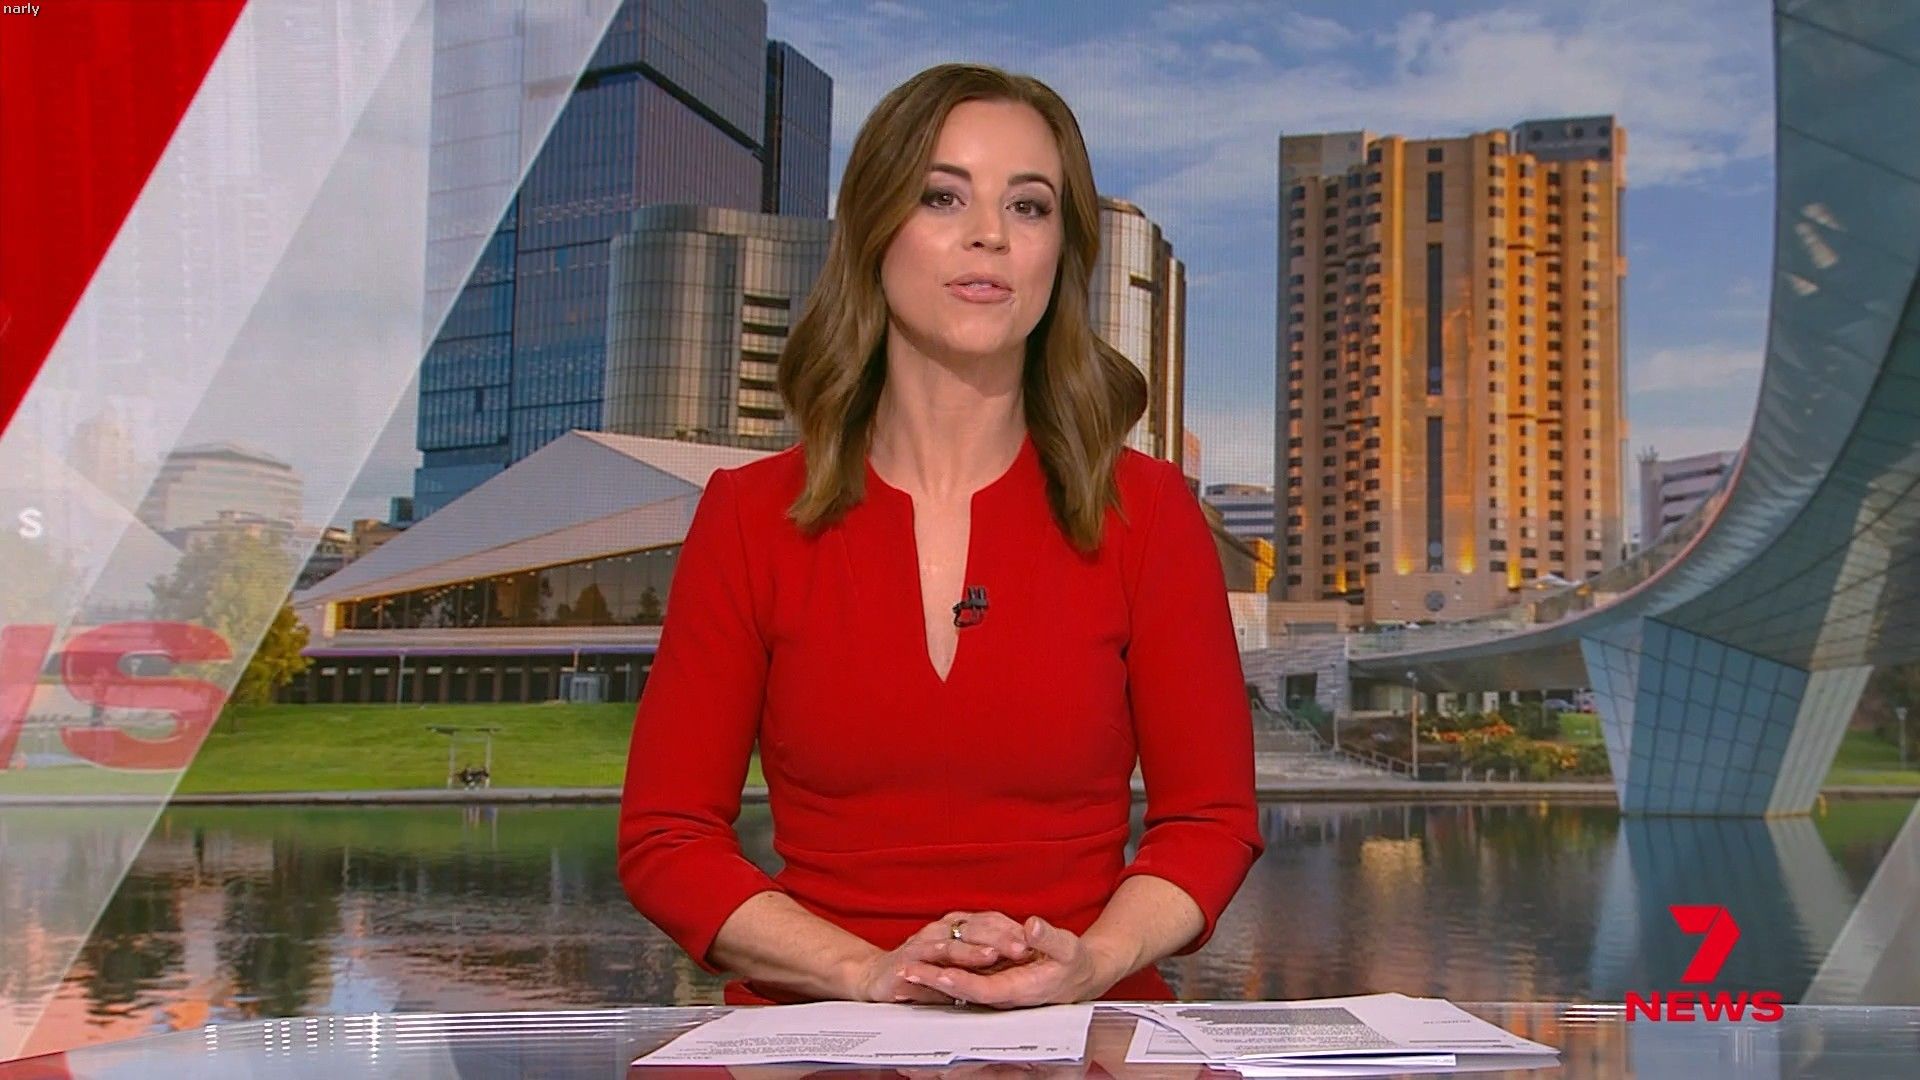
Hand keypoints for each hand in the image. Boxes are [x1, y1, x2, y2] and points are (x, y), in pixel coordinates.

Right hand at [847, 911, 1035, 1003]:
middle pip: (975, 929)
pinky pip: (924, 963)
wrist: (877, 977)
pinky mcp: (906, 962)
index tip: (1035, 938)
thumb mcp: (963, 961)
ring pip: (952, 944)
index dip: (1011, 930)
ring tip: (992, 955)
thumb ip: (987, 953)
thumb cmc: (924, 968)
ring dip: (972, 951)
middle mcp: (942, 930)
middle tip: (1023, 947)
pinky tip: (949, 970)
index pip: (990, 922)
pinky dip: (937, 965)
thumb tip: (1022, 948)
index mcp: (959, 926)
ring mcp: (924, 944)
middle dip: (999, 938)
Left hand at [903, 917, 1121, 1008]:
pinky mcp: (992, 980)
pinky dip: (941, 974)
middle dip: (933, 982)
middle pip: (962, 990)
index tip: (939, 974)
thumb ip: (1049, 938)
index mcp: (1022, 989)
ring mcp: (996, 988)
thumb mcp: (1069, 948)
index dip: (961, 982)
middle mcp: (1004, 994)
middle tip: (904, 972)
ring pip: (958, 986)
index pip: (984, 988)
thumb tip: (1031, 926)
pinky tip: (922, 968)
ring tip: (902, 971)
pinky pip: (963, 978)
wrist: (1079, 976)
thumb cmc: (1075, 963)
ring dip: (931, 980)